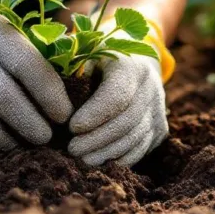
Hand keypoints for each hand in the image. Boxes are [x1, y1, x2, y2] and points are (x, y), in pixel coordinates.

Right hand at [0, 0, 72, 150]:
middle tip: (48, 138)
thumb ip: (32, 45)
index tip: (64, 114)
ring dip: (8, 140)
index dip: (50, 95)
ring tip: (25, 144)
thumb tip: (78, 78)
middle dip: (31, 124)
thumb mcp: (2, 22)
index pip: (27, 66)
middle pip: (3, 98)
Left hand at [67, 19, 168, 166]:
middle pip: (127, 121)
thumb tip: (55, 93)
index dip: (95, 114)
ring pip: (136, 138)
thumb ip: (72, 67)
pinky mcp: (160, 128)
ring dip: (108, 153)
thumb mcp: (85, 51)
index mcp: (131, 65)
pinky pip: (142, 148)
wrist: (136, 60)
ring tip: (83, 161)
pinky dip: (121, 159)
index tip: (71, 127)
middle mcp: (151, 87)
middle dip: (98, 139)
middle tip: (72, 150)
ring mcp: (158, 109)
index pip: (117, 95)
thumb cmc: (100, 57)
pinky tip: (101, 163)